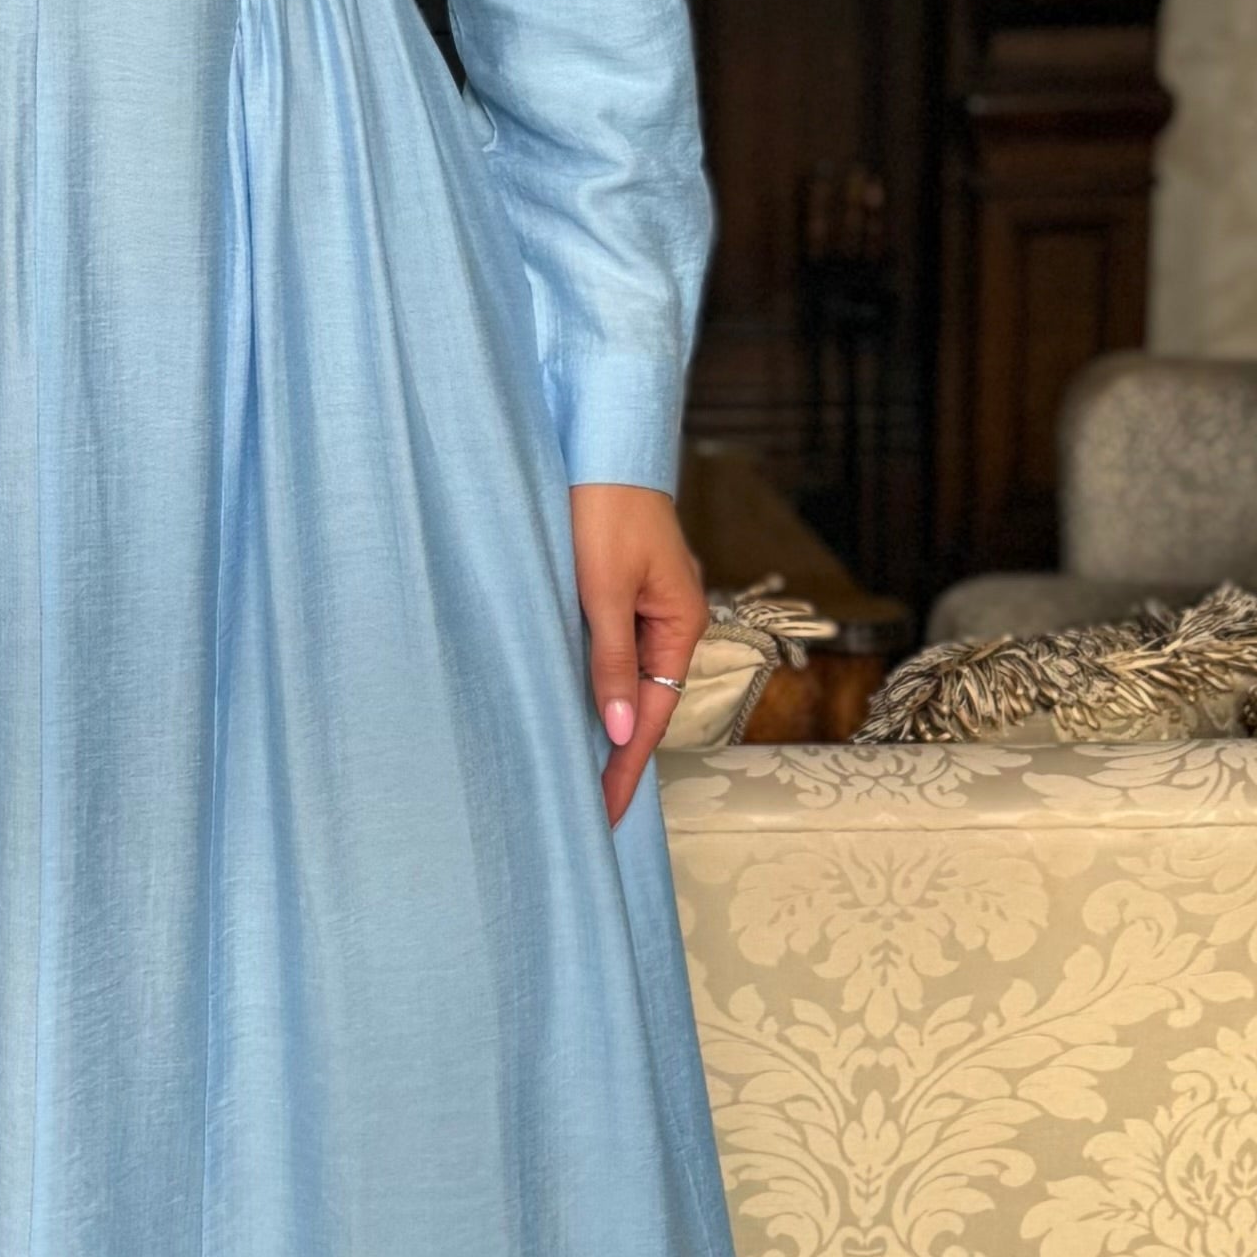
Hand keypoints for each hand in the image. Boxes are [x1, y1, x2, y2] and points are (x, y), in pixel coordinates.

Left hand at [571, 482, 708, 827]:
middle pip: (644, 703)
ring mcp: (647, 609)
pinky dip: (596, 684)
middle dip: (618, 754)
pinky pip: (613, 652)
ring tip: (578, 772)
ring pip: (627, 679)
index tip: (607, 808)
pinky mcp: (622, 594)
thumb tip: (616, 727)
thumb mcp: (603, 590)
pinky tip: (576, 709)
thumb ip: (609, 659)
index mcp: (680, 623)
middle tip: (589, 806)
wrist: (601, 447)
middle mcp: (671, 622)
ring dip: (605, 721)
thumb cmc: (605, 509)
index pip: (652, 712)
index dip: (627, 764)